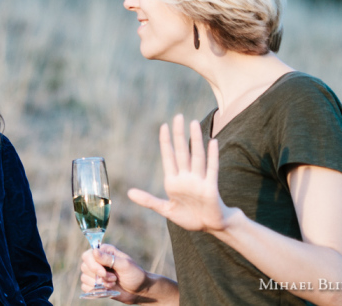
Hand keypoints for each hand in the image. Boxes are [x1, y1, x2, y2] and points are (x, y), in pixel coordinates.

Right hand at [80, 245, 148, 303]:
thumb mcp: (124, 265)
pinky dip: (94, 290)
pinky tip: (106, 289)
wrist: (139, 290)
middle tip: (114, 278)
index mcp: (104, 252)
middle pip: (84, 266)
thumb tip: (94, 251)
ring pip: (84, 277)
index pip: (88, 255)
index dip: (93, 265)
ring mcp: (96, 273)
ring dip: (98, 284)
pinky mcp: (95, 284)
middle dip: (98, 276)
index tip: (104, 273)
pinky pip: (85, 287)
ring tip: (112, 284)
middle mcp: (98, 261)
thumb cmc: (135, 274)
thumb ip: (109, 259)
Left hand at [128, 114, 231, 232]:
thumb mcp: (166, 210)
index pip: (169, 157)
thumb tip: (129, 192)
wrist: (209, 226)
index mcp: (173, 181)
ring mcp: (199, 181)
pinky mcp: (210, 188)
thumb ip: (148, 200)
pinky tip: (212, 142)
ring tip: (193, 123)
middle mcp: (186, 177)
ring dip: (195, 140)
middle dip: (179, 135)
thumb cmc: (189, 217)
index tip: (164, 126)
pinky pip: (212, 169)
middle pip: (182, 152)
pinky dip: (212, 156)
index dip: (166, 142)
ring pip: (197, 156)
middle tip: (178, 116)